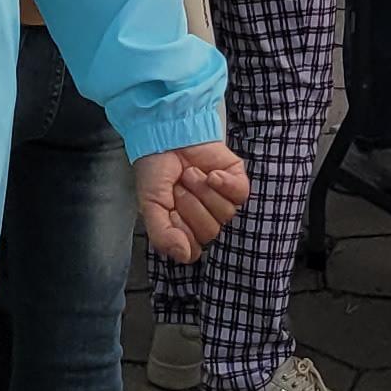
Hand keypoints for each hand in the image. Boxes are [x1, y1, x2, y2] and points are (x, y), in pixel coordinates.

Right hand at [136, 143, 249, 262]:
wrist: (164, 135)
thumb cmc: (156, 172)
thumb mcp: (150, 207)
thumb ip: (162, 235)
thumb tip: (185, 255)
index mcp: (186, 230)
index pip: (194, 250)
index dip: (182, 229)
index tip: (169, 210)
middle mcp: (208, 218)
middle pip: (211, 231)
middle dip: (190, 205)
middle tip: (178, 186)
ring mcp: (224, 200)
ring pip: (226, 213)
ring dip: (203, 191)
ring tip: (189, 174)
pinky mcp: (236, 180)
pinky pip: (241, 195)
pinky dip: (225, 185)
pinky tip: (211, 175)